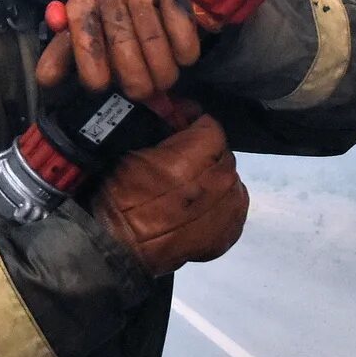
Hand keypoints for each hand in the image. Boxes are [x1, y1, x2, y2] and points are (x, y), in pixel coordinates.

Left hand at [36, 0, 202, 97]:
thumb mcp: (91, 18)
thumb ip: (68, 48)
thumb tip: (46, 78)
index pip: (81, 33)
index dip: (90, 64)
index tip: (101, 84)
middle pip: (120, 41)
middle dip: (134, 76)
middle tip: (143, 91)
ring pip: (151, 37)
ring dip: (162, 68)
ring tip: (165, 78)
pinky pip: (179, 25)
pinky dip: (184, 48)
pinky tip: (184, 58)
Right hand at [91, 116, 246, 276]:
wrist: (119, 246)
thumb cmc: (119, 200)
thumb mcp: (131, 150)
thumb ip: (163, 126)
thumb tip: (180, 110)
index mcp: (191, 161)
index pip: (211, 127)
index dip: (194, 125)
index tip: (183, 130)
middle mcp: (216, 184)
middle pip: (224, 153)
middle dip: (205, 153)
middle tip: (182, 162)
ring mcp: (226, 210)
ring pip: (231, 178)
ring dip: (214, 179)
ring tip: (190, 188)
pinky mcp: (229, 232)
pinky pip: (235, 205)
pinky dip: (221, 203)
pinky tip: (200, 207)